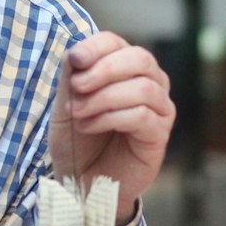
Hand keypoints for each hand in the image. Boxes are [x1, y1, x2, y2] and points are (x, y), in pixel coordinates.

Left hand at [49, 32, 173, 221]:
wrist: (82, 183)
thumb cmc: (77, 141)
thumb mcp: (66, 105)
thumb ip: (71, 77)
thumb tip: (76, 52)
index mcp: (124, 69)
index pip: (116, 42)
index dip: (96, 47)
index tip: (74, 59)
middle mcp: (149, 83)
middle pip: (139, 58)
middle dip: (104, 69)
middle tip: (77, 87)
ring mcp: (159, 109)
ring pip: (143, 88)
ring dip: (104, 98)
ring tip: (79, 114)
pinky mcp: (160, 135)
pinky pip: (143, 115)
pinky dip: (111, 118)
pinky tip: (90, 126)